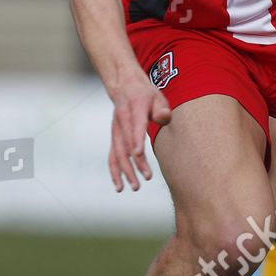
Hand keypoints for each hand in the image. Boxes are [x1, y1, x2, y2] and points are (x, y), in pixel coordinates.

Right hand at [108, 73, 171, 191]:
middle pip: (125, 144)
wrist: (124, 87)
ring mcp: (116, 131)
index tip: (138, 154)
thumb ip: (162, 108)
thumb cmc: (146, 95)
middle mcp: (121, 121)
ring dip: (125, 171)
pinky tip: (119, 186)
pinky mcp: (114, 138)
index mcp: (133, 109)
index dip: (135, 140)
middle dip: (134, 163)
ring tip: (134, 187)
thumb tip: (163, 118)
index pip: (134, 126)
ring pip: (117, 153)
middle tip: (146, 178)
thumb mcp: (157, 96)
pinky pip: (112, 156)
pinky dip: (114, 171)